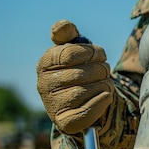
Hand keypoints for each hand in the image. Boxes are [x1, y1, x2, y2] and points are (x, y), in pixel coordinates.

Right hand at [36, 20, 114, 134]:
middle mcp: (43, 85)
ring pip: (85, 91)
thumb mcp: (73, 48)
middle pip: (80, 73)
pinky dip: (100, 102)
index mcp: (44, 63)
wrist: (80, 100)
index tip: (100, 54)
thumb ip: (68, 34)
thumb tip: (63, 25)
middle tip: (105, 70)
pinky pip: (85, 112)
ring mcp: (51, 105)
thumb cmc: (77, 68)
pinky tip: (105, 96)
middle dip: (101, 69)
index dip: (91, 52)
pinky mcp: (64, 123)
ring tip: (105, 82)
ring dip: (104, 85)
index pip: (70, 53)